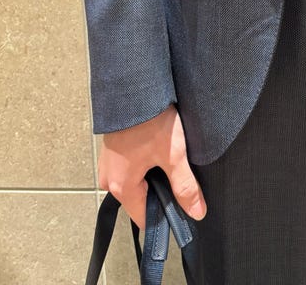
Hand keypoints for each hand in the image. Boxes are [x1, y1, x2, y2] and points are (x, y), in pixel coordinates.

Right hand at [98, 102, 206, 229]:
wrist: (133, 87)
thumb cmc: (150, 122)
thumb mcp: (173, 155)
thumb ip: (185, 186)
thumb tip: (197, 213)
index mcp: (121, 187)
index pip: (144, 218)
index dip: (165, 217)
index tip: (182, 207)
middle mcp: (109, 179)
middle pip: (139, 200)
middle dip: (160, 192)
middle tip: (178, 175)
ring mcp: (108, 163)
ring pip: (135, 182)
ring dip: (153, 175)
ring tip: (168, 158)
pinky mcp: (113, 149)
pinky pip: (130, 167)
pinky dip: (145, 163)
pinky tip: (157, 148)